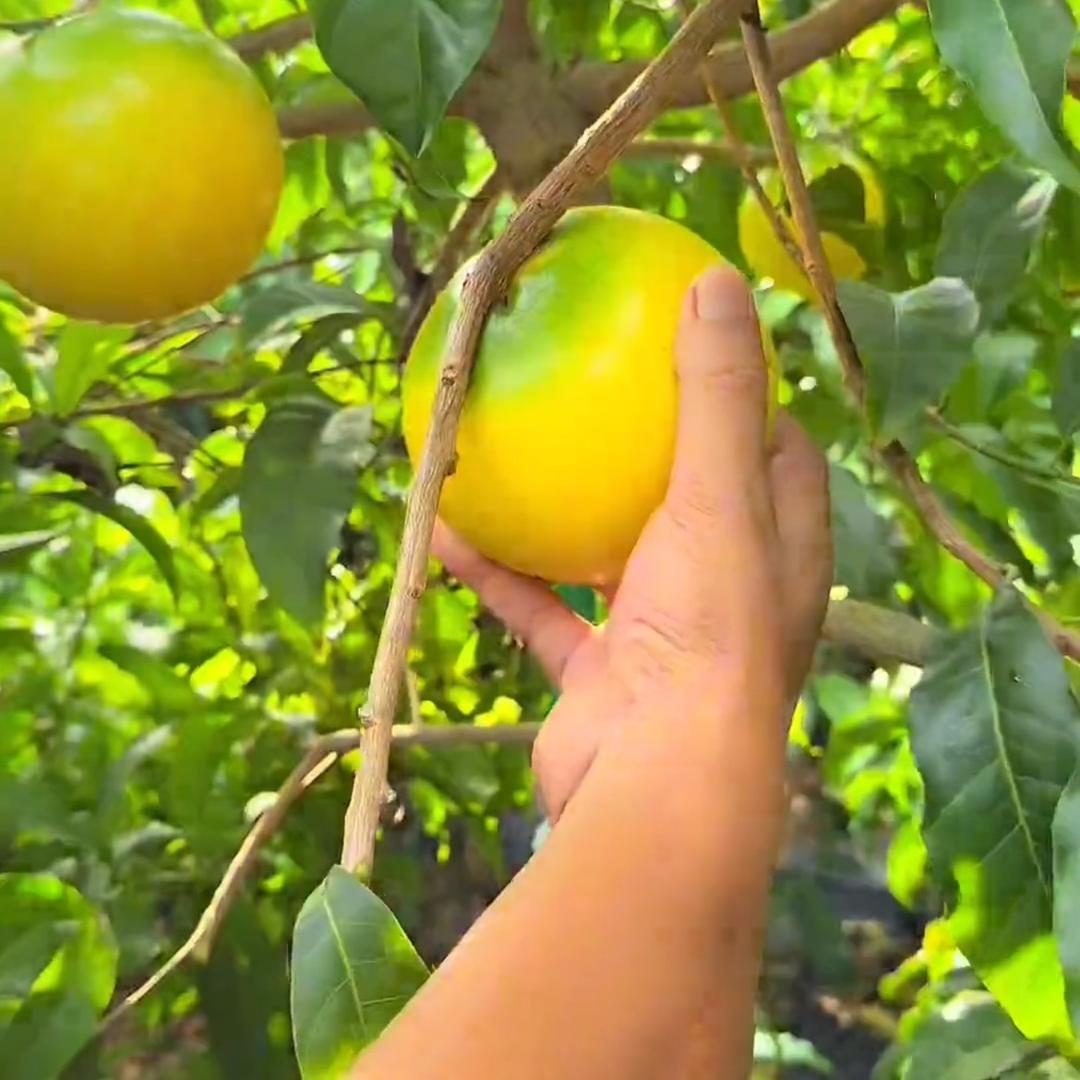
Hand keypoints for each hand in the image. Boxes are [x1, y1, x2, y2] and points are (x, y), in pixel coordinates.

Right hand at [434, 266, 831, 822]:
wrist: (654, 781)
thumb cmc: (707, 629)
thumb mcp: (718, 494)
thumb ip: (716, 392)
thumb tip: (717, 281)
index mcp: (779, 550)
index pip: (782, 457)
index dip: (754, 403)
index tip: (702, 352)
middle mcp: (728, 591)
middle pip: (696, 501)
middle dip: (650, 450)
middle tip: (599, 386)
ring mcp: (659, 635)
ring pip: (605, 554)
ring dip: (560, 510)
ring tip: (513, 447)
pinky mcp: (599, 675)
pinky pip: (541, 609)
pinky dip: (500, 574)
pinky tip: (446, 528)